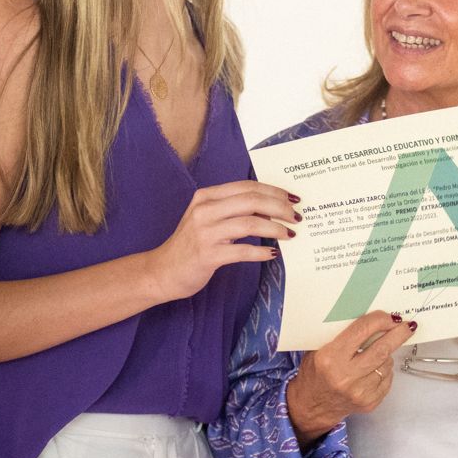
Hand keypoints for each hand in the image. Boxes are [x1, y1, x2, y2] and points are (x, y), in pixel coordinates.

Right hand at [147, 181, 294, 300]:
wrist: (162, 271)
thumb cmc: (190, 245)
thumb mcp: (206, 218)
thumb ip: (230, 209)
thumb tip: (269, 206)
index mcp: (206, 197)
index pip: (247, 187)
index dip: (273, 191)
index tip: (291, 199)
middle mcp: (205, 210)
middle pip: (251, 201)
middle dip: (279, 207)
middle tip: (296, 216)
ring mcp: (205, 233)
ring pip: (250, 223)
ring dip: (275, 228)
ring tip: (290, 234)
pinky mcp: (208, 255)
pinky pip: (242, 251)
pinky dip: (261, 251)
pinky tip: (272, 253)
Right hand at [286, 311, 415, 442]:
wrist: (313, 405)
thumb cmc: (315, 373)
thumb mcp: (318, 349)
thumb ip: (340, 335)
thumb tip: (370, 319)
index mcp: (330, 357)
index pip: (362, 331)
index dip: (380, 320)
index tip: (390, 316)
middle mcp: (345, 376)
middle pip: (382, 349)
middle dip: (398, 334)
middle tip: (407, 326)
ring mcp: (359, 392)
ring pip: (386, 364)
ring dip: (387, 354)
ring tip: (378, 351)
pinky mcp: (369, 402)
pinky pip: (387, 379)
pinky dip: (385, 370)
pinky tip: (375, 368)